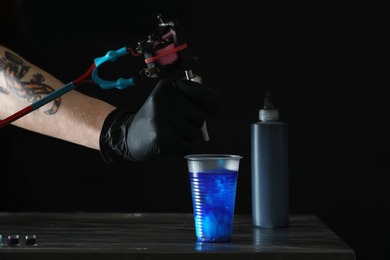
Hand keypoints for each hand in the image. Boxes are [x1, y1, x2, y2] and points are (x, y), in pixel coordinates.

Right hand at [99, 79, 218, 162]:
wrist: (130, 136)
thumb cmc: (158, 119)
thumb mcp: (171, 101)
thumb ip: (193, 99)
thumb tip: (216, 102)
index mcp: (168, 87)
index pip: (200, 92)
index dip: (212, 103)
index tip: (213, 110)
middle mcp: (163, 99)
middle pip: (199, 117)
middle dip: (193, 125)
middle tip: (175, 125)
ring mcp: (161, 117)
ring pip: (194, 133)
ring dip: (186, 138)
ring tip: (170, 133)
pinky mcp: (161, 136)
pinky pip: (187, 146)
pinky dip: (181, 149)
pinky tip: (167, 143)